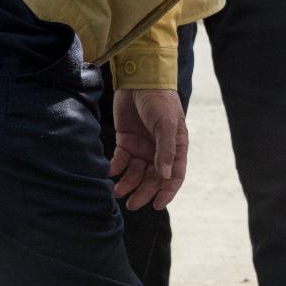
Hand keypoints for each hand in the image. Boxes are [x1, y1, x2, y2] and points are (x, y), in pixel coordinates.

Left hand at [109, 88, 187, 210]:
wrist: (139, 80)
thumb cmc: (159, 100)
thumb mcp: (166, 124)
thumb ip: (166, 150)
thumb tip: (165, 176)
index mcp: (176, 146)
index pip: (175, 175)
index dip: (168, 191)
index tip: (157, 205)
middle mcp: (159, 149)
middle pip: (153, 177)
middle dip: (144, 192)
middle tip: (131, 204)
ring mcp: (143, 146)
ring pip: (136, 172)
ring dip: (128, 183)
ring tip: (117, 191)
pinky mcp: (126, 141)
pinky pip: (121, 160)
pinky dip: (115, 168)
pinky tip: (109, 173)